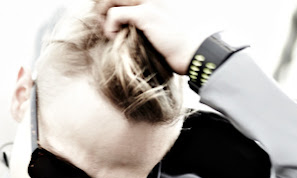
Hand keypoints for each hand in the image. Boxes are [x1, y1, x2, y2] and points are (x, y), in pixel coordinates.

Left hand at [95, 0, 218, 74]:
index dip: (110, 2)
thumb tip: (125, 26)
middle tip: (103, 24)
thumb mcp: (160, 28)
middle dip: (102, 5)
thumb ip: (144, 21)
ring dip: (102, 14)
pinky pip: (115, 14)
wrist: (194, 53)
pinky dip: (109, 27)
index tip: (108, 18)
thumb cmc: (178, 48)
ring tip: (108, 31)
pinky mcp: (146, 15)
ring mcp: (149, 2)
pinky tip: (114, 38)